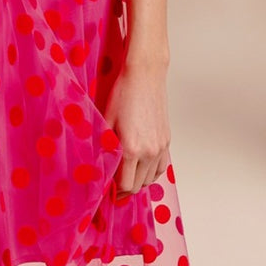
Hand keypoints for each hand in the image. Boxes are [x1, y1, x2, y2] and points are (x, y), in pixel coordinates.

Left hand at [103, 55, 170, 199]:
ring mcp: (160, 147)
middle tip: (111, 185)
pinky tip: (140, 166)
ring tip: (123, 174)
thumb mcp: (106, 120)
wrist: (145, 75)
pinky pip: (161, 168)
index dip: (113, 190)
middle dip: (123, 189)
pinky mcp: (167, 141)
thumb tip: (98, 165)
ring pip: (150, 179)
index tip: (104, 187)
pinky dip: (150, 172)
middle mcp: (149, 152)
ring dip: (137, 181)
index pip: (124, 185)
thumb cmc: (122, 93)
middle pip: (137, 186)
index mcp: (131, 149)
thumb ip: (103, 146)